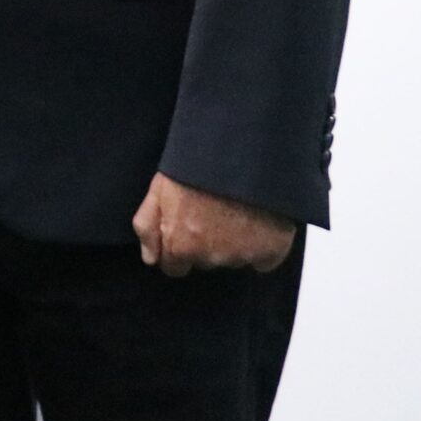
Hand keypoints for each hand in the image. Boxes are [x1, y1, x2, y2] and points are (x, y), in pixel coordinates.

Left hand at [131, 173, 294, 275]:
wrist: (241, 153)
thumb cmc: (196, 166)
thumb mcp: (159, 188)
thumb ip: (148, 226)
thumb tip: (149, 257)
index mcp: (181, 246)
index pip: (174, 267)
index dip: (178, 248)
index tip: (186, 230)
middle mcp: (211, 258)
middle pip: (204, 262)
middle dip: (205, 243)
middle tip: (211, 212)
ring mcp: (243, 256)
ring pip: (233, 259)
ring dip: (233, 242)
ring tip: (234, 209)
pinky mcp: (272, 251)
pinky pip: (264, 259)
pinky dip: (261, 246)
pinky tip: (257, 221)